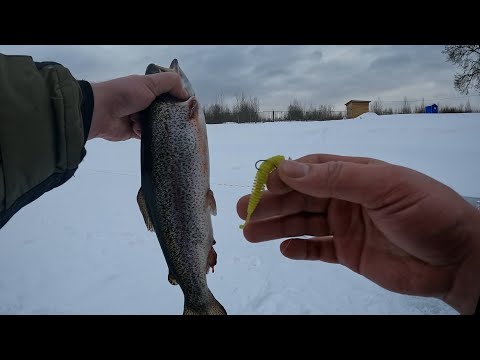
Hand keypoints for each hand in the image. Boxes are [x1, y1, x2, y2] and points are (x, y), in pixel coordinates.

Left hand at [88, 72, 188, 140]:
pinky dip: (144, 132)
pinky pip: (147, 135)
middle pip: (165, 111)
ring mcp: (139, 117)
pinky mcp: (135, 131)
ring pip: (157, 124)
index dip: (177, 99)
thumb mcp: (149, 83)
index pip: (168, 94)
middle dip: (168, 115)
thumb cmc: (126, 94)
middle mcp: (144, 102)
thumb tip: (187, 94)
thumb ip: (170, 83)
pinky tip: (137, 129)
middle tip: (175, 119)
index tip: (185, 106)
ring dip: (155, 124)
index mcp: (147, 88)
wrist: (100, 112)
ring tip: (150, 123)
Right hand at [237, 154, 479, 313]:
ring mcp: (346, 226)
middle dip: (272, 204)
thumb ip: (337, 178)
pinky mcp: (349, 253)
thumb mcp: (384, 187)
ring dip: (277, 227)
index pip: (311, 171)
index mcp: (355, 175)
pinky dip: (301, 249)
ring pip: (303, 223)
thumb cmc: (425, 213)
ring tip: (250, 234)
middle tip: (243, 211)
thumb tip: (290, 169)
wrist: (457, 259)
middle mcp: (346, 198)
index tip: (262, 186)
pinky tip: (285, 250)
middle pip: (301, 198)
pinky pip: (318, 249)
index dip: (285, 177)